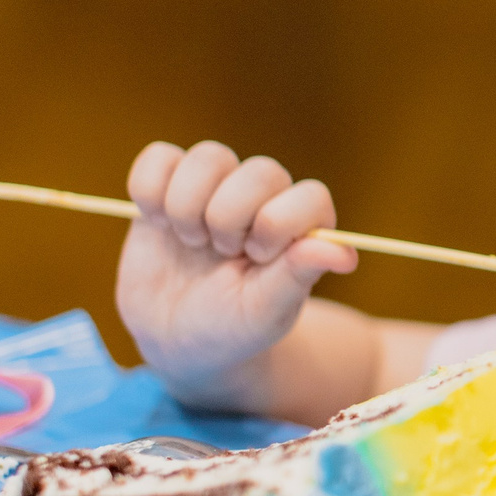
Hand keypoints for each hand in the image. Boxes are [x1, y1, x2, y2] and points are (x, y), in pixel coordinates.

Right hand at [116, 141, 358, 403]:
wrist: (174, 338)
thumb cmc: (232, 328)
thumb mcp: (265, 311)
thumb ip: (299, 275)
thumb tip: (345, 255)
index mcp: (299, 228)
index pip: (310, 196)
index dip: (278, 224)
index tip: (256, 258)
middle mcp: (263, 199)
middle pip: (260, 171)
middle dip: (231, 218)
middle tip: (222, 253)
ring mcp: (215, 188)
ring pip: (209, 156)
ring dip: (188, 206)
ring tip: (191, 241)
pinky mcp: (168, 185)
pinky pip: (159, 156)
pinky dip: (149, 189)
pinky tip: (156, 222)